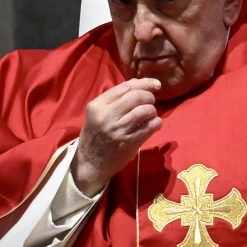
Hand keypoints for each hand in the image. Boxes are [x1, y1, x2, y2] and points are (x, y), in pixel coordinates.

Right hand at [72, 78, 161, 196]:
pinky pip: (150, 126)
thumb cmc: (95, 136)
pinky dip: (156, 122)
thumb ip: (115, 98)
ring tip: (150, 114)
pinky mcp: (129, 142)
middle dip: (149, 96)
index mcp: (97, 106)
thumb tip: (138, 82)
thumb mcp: (97, 114)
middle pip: (136, 96)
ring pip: (145, 110)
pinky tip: (154, 124)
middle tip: (151, 101)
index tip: (154, 84)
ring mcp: (118, 129)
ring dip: (152, 110)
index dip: (143, 83)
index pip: (125, 87)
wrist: (90, 164)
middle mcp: (107, 116)